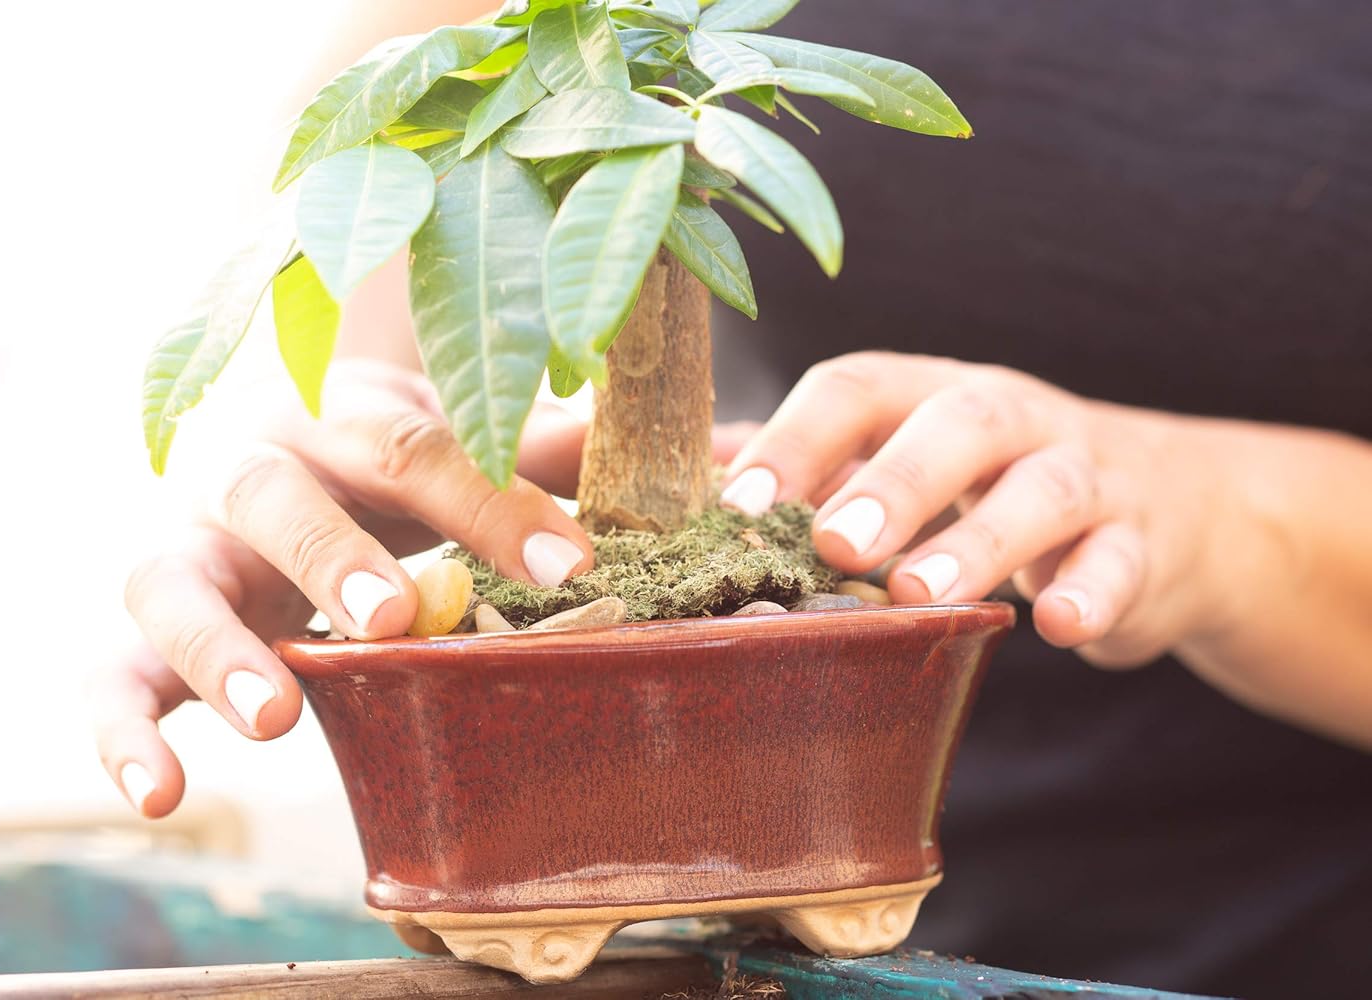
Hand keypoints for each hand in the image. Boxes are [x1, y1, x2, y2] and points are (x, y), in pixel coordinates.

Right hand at [94, 360, 591, 816]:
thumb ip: (539, 455)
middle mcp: (250, 471)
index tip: (571, 564)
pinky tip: (162, 796)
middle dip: (330, 555)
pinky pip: (112, 675)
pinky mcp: (146, 626)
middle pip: (274, 497)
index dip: (489, 503)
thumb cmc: (386, 458)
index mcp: (340, 418)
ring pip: (170, 585)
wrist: (280, 439)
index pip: (412, 448)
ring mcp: (189, 549)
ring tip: (276, 715)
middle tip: (392, 618)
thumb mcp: (456, 438)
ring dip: (219, 648)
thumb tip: (687, 469)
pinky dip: (122, 733)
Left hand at [718, 352, 1241, 668]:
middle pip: (957, 424)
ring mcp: (1084, 473)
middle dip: (892, 481)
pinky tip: (1057, 624)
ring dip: (979, 542)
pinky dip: (1092, 591)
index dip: (797, 438)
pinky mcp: (1141, 541)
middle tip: (829, 544)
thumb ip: (787, 463)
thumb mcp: (891, 455)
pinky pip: (1123, 560)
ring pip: (1043, 491)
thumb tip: (649, 465)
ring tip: (916, 596)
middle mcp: (1009, 418)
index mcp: (927, 394)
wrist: (1164, 507)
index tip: (737, 502)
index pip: (858, 387)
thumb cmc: (983, 484)